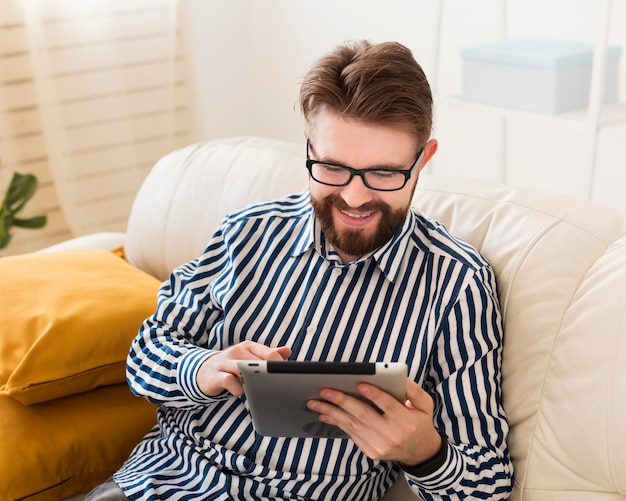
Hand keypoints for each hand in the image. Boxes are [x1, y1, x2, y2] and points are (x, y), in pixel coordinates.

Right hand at [196, 341, 290, 396]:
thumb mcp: (250, 357)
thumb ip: (268, 355)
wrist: (204, 371)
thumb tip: (288, 350)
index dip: (280, 366)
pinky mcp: (215, 375)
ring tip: (256, 388)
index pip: (269, 353)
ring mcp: (225, 363)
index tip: (285, 378)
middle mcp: (237, 352)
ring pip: (243, 368)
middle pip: (259, 362)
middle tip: (274, 386)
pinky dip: (237, 388)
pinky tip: (239, 392)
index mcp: (249, 347)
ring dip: (253, 380)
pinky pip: (228, 380)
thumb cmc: (233, 366)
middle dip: (268, 375)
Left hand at [307, 378, 440, 464]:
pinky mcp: (370, 451)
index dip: (374, 394)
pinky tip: (325, 414)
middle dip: (342, 400)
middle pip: (363, 414)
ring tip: (315, 402)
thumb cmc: (420, 423)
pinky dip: (336, 422)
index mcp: (405, 421)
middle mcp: (391, 434)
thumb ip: (414, 391)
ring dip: (331, 412)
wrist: (420, 452)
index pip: (387, 405)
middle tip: (325, 390)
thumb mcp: (425, 405)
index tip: (360, 384)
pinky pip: (350, 434)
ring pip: (352, 424)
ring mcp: (379, 445)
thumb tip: (401, 378)